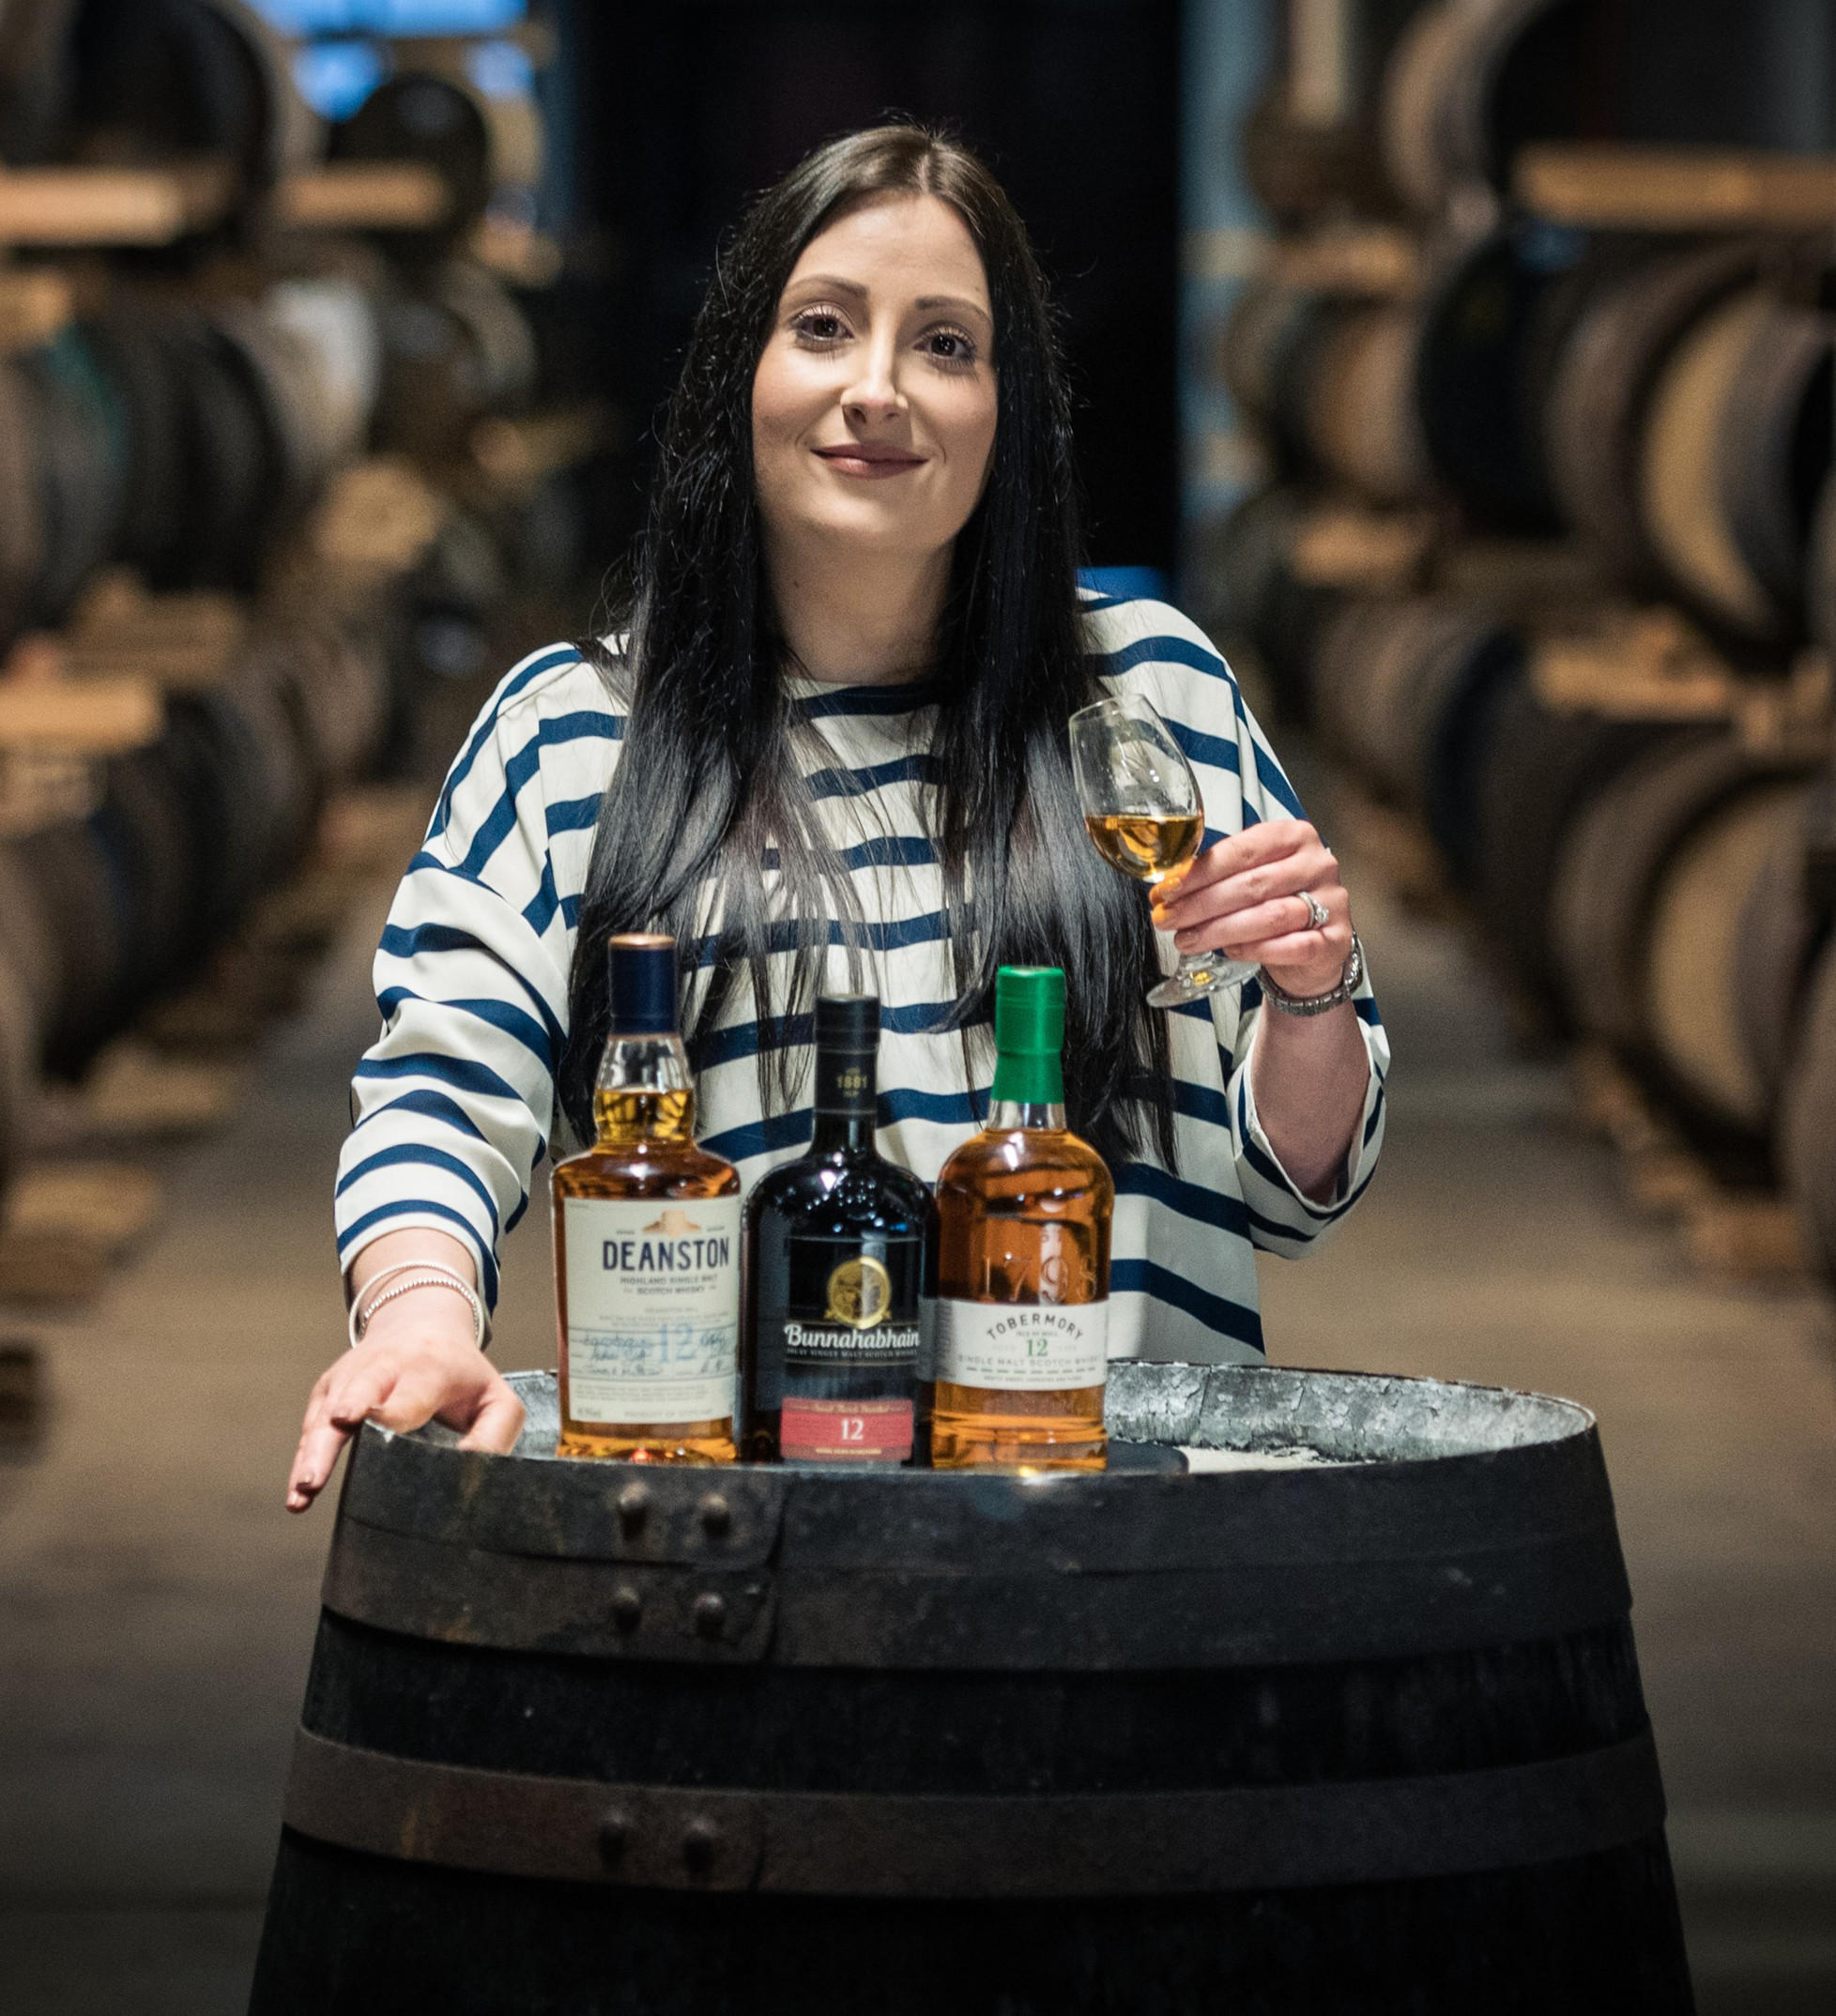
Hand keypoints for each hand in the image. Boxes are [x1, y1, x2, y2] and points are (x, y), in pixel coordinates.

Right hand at [286, 1289, 524, 1511]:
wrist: (420, 1322)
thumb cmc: (462, 1372)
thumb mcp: (495, 1395)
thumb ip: (495, 1433)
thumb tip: (472, 1470)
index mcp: (429, 1367)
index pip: (408, 1393)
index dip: (390, 1410)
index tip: (373, 1423)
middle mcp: (383, 1366)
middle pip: (358, 1393)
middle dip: (342, 1418)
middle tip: (329, 1449)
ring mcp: (349, 1376)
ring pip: (325, 1414)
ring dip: (314, 1453)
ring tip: (303, 1491)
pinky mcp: (327, 1390)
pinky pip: (310, 1427)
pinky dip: (303, 1459)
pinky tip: (297, 1495)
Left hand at [1151, 818, 1352, 998]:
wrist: (1313, 946)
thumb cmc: (1275, 902)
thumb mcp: (1249, 877)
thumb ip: (1217, 875)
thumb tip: (1168, 888)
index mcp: (1294, 836)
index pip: (1242, 850)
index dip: (1200, 872)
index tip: (1167, 889)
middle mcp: (1317, 864)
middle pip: (1252, 884)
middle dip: (1202, 904)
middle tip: (1169, 919)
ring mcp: (1332, 901)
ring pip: (1270, 916)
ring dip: (1220, 930)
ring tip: (1188, 940)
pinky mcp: (1336, 938)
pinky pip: (1292, 946)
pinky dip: (1256, 949)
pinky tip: (1230, 951)